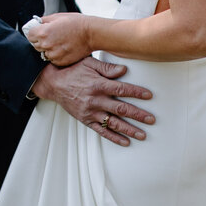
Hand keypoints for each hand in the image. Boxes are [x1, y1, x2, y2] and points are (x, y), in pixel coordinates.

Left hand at [25, 12, 91, 66]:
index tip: (39, 32)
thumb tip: (37, 23)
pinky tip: (64, 48)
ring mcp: (53, 54)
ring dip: (48, 49)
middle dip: (41, 41)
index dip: (34, 33)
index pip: (29, 35)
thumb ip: (44, 20)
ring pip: (44, 53)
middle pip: (35, 45)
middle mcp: (46, 45)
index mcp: (43, 32)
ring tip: (59, 42)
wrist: (91, 34)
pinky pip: (53, 59)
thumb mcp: (57, 16)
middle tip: (52, 36)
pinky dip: (56, 55)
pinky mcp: (60, 61)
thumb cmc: (76, 23)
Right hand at [31, 57, 153, 145]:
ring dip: (129, 129)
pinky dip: (114, 137)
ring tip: (142, 134)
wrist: (53, 84)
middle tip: (151, 119)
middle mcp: (96, 100)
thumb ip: (107, 68)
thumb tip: (124, 70)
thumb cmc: (72, 71)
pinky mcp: (86, 120)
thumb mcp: (89, 63)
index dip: (136, 92)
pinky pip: (102, 131)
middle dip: (138, 115)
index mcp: (98, 84)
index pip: (122, 89)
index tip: (149, 96)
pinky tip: (125, 142)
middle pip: (121, 109)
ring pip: (113, 122)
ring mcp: (91, 112)